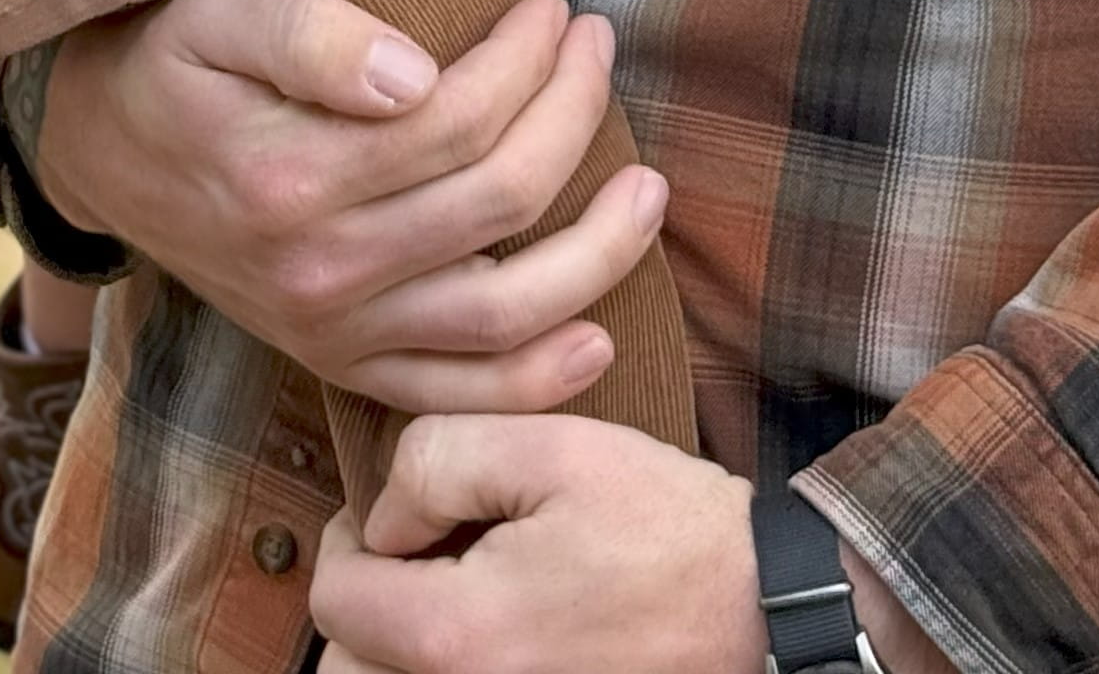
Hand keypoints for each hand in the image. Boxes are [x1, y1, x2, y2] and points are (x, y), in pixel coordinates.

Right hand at [38, 0, 665, 410]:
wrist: (99, 149)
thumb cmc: (172, 60)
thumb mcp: (218, 13)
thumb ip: (311, 36)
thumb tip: (415, 73)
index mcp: (294, 174)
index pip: (458, 120)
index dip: (526, 62)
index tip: (555, 10)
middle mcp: (321, 268)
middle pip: (497, 200)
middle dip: (573, 114)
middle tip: (597, 45)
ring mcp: (335, 327)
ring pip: (503, 313)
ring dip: (596, 252)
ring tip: (648, 187)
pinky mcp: (341, 361)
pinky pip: (457, 395)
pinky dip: (536, 381)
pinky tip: (598, 333)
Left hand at [312, 416, 765, 673]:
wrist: (761, 605)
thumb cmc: (661, 523)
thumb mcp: (551, 447)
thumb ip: (438, 460)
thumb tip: (385, 516)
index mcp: (459, 637)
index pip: (337, 601)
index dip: (349, 539)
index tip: (388, 512)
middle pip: (349, 673)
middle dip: (364, 609)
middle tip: (409, 556)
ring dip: (395, 650)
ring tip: (443, 594)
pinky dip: (440, 673)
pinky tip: (483, 630)